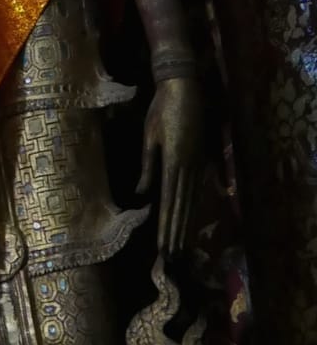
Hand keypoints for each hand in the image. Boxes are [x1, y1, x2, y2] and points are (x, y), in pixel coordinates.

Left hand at [139, 72, 202, 257]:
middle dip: (176, 232)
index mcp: (174, 164)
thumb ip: (149, 167)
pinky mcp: (201, 159)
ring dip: (185, 224)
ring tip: (181, 245)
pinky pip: (196, 189)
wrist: (184, 88)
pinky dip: (192, 207)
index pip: (168, 202)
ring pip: (190, 201)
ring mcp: (198, 164)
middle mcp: (189, 168)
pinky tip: (191, 220)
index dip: (166, 226)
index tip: (163, 246)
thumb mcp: (150, 137)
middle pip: (181, 207)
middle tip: (172, 256)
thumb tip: (143, 195)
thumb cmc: (161, 109)